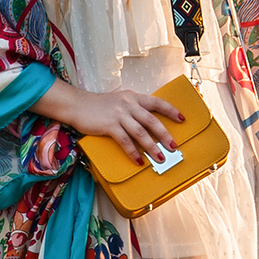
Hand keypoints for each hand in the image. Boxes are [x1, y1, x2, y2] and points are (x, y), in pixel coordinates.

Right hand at [31, 80, 182, 162]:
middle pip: (152, 120)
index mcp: (133, 97)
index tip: (182, 119)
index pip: (157, 102)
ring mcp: (119, 114)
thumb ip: (132, 108)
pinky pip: (125, 141)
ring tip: (160, 158)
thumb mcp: (118, 101)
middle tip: (174, 146)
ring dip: (152, 147)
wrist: (76, 105)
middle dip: (165, 135)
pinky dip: (133, 152)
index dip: (171, 111)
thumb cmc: (97, 105)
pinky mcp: (109, 125)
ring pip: (141, 133)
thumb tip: (147, 123)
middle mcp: (128, 104)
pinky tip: (138, 161)